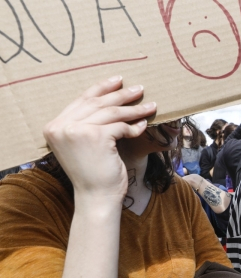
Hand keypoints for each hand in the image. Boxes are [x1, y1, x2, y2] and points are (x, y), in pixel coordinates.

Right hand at [43, 76, 156, 204]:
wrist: (96, 197)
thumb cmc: (94, 173)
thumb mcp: (84, 144)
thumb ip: (87, 123)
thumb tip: (110, 100)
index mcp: (54, 126)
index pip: (81, 100)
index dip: (101, 89)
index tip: (117, 80)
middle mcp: (61, 126)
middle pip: (97, 103)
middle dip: (121, 94)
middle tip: (139, 88)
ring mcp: (76, 130)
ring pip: (111, 113)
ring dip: (134, 108)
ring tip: (150, 105)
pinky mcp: (96, 136)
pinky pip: (120, 126)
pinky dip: (133, 126)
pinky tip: (143, 126)